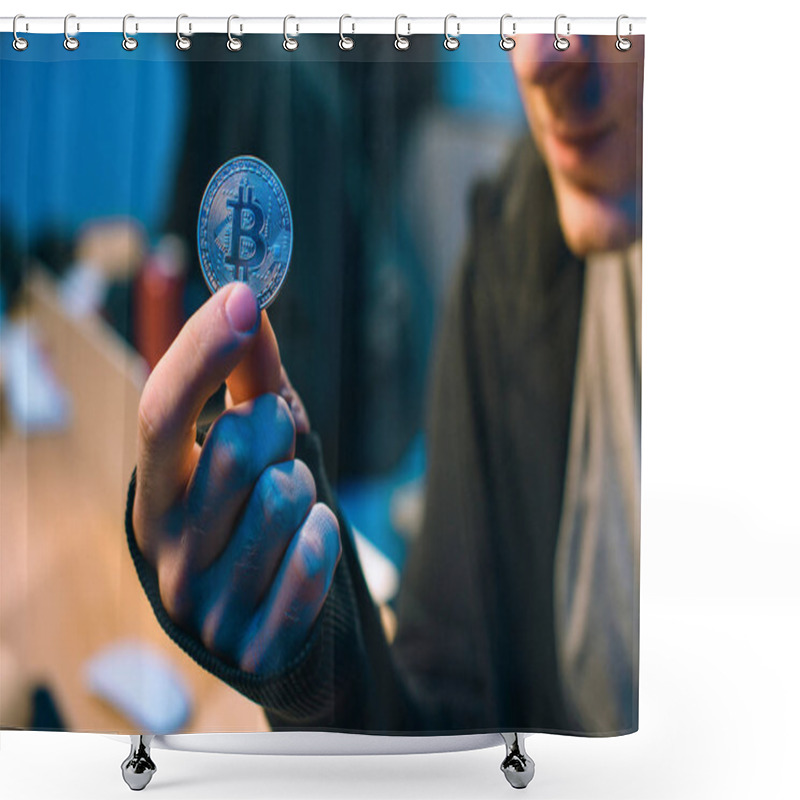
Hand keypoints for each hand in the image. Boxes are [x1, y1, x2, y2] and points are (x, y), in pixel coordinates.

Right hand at [132, 282, 340, 674]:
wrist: (267, 629)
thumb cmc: (252, 516)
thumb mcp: (246, 449)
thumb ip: (247, 379)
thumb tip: (247, 294)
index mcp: (153, 492)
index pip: (159, 412)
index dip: (200, 350)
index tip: (244, 295)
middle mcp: (164, 550)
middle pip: (235, 447)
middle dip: (277, 430)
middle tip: (279, 447)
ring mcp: (205, 604)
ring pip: (285, 498)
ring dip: (304, 487)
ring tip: (289, 505)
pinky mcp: (253, 644)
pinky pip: (311, 559)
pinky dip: (322, 536)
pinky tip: (308, 542)